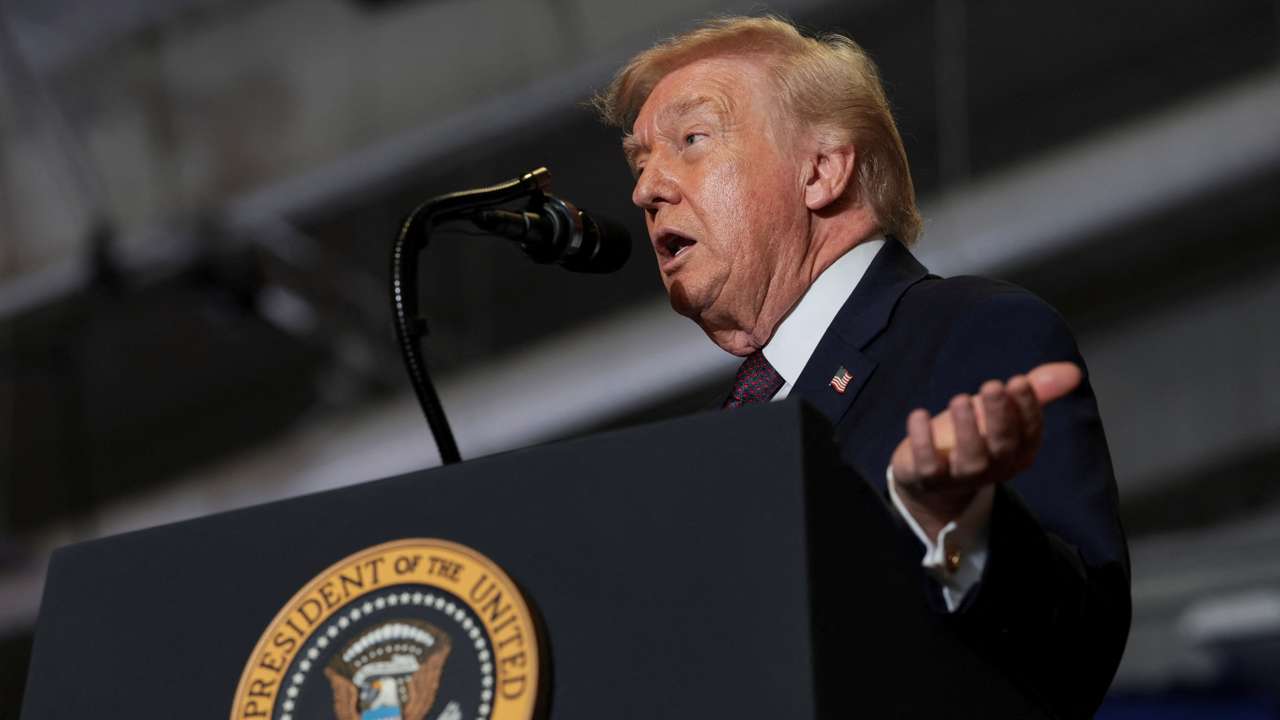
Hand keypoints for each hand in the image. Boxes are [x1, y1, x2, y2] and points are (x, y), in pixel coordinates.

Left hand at [890, 362, 1082, 538]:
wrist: (929, 474)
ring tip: (960, 399)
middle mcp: (995, 467)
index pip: (1030, 431)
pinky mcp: (928, 479)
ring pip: (970, 459)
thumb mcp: (1003, 410)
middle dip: (999, 416)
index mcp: (1019, 451)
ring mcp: (961, 476)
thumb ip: (1035, 390)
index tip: (1019, 381)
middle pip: (1003, 445)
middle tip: (992, 386)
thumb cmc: (974, 433)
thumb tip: (1074, 372)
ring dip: (967, 429)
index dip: (1027, 407)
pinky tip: (918, 415)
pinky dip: (922, 441)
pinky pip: (928, 466)